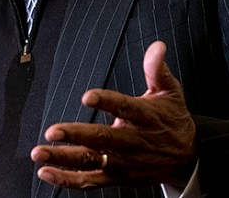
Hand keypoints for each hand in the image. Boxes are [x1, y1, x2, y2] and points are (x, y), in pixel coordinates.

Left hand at [30, 41, 196, 189]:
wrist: (186, 157)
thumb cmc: (172, 120)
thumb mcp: (170, 92)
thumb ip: (157, 69)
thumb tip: (156, 47)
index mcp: (144, 117)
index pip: (125, 107)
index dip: (107, 102)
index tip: (88, 96)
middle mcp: (131, 141)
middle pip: (103, 139)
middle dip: (77, 135)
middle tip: (54, 131)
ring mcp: (122, 161)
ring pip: (91, 161)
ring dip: (64, 158)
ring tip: (41, 153)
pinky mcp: (116, 176)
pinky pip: (89, 180)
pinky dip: (68, 180)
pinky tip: (47, 173)